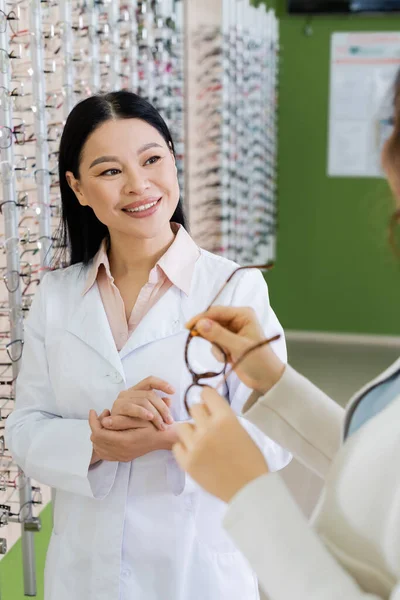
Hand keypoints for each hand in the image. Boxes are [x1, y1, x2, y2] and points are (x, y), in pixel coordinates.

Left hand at [89, 409, 177, 462]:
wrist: (164, 438)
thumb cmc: (154, 426)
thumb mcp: (139, 420)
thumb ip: (121, 420)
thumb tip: (104, 421)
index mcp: (124, 441)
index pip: (99, 433)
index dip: (93, 422)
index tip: (93, 411)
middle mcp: (121, 452)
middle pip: (96, 441)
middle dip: (95, 426)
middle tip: (103, 415)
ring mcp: (122, 456)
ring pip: (99, 448)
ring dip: (98, 434)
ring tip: (106, 423)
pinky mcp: (123, 458)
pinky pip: (105, 453)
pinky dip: (102, 443)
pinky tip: (108, 433)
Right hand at [105, 377, 174, 431]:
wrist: (115, 435)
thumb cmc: (132, 424)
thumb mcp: (148, 414)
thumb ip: (157, 407)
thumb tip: (169, 400)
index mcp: (136, 391)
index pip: (150, 381)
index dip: (162, 384)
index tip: (173, 391)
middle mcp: (129, 392)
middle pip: (150, 394)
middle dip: (162, 408)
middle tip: (170, 421)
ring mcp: (122, 399)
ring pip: (144, 401)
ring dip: (155, 414)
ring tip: (162, 425)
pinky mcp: (117, 408)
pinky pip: (132, 407)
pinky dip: (142, 412)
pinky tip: (150, 417)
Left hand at [173, 387, 268, 502]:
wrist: (248, 489)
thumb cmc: (251, 460)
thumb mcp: (241, 431)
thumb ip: (223, 418)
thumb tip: (209, 410)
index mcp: (225, 418)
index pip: (206, 393)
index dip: (208, 398)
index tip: (209, 404)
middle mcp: (207, 428)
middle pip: (194, 408)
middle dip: (201, 415)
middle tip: (208, 426)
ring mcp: (194, 446)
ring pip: (182, 426)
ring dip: (191, 431)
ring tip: (201, 442)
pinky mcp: (186, 462)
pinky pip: (177, 446)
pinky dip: (184, 448)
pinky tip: (196, 454)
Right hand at [186, 306, 284, 394]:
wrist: (267, 380)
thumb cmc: (259, 361)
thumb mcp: (239, 347)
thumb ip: (219, 335)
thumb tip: (199, 324)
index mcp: (243, 315)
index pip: (217, 311)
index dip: (201, 318)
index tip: (188, 327)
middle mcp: (237, 320)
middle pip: (212, 320)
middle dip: (207, 333)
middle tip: (194, 338)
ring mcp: (232, 332)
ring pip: (212, 333)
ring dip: (215, 345)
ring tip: (225, 356)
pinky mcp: (229, 343)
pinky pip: (215, 343)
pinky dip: (218, 352)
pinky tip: (228, 359)